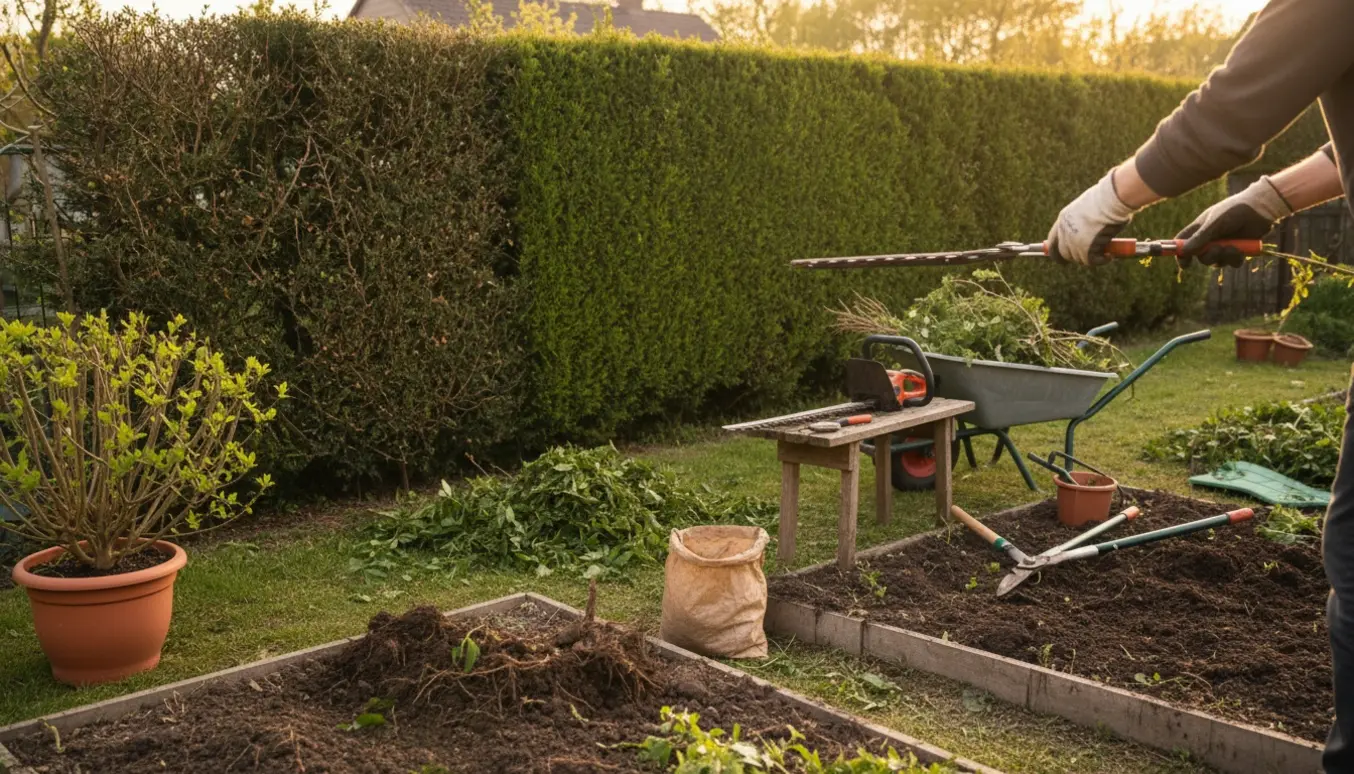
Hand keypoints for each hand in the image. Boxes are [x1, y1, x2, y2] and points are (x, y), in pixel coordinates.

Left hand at [1047, 171, 1138, 265]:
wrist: (1112, 198)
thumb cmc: (1106, 198)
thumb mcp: (1088, 208)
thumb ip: (1084, 221)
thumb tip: (1091, 232)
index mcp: (1063, 218)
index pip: (1053, 241)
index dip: (1056, 251)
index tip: (1062, 258)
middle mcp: (1065, 231)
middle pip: (1064, 253)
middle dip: (1075, 257)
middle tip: (1090, 257)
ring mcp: (1073, 241)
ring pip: (1079, 258)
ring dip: (1092, 258)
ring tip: (1106, 253)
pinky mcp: (1085, 248)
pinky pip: (1091, 261)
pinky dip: (1102, 260)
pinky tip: (1109, 257)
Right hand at [1176, 177, 1290, 266]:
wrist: (1260, 209)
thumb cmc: (1234, 210)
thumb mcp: (1215, 223)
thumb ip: (1200, 237)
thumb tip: (1184, 252)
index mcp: (1200, 229)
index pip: (1183, 243)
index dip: (1180, 254)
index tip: (1185, 263)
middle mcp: (1210, 239)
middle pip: (1200, 257)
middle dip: (1208, 256)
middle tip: (1218, 249)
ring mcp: (1223, 246)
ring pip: (1216, 262)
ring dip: (1224, 257)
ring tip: (1234, 247)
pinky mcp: (1237, 251)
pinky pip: (1231, 263)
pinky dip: (1235, 259)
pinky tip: (1241, 250)